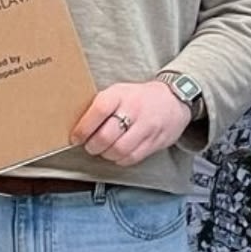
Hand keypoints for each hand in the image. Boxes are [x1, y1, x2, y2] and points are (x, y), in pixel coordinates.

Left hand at [70, 81, 191, 166]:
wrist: (174, 99)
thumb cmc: (139, 97)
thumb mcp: (119, 92)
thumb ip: (101, 106)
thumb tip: (77, 125)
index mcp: (121, 94)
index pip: (98, 111)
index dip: (83, 128)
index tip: (76, 137)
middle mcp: (134, 110)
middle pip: (107, 136)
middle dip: (93, 146)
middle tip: (89, 146)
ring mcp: (147, 127)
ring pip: (119, 150)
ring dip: (106, 154)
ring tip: (103, 150)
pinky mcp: (155, 141)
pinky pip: (133, 158)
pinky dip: (120, 159)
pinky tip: (118, 154)